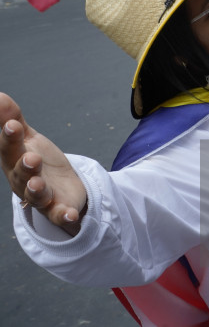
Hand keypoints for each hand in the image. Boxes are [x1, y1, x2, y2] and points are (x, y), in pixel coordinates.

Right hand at [1, 93, 86, 235]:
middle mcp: (23, 181)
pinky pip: (60, 214)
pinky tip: (70, 215)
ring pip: (36, 195)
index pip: (10, 148)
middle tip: (31, 157)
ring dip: (36, 190)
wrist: (59, 189)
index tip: (12, 124)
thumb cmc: (37, 161)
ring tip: (39, 184)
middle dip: (25, 166)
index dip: (10, 137)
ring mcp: (40, 196)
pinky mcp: (58, 209)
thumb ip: (13, 120)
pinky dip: (64, 215)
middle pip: (21, 173)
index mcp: (14, 161)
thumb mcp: (28, 139)